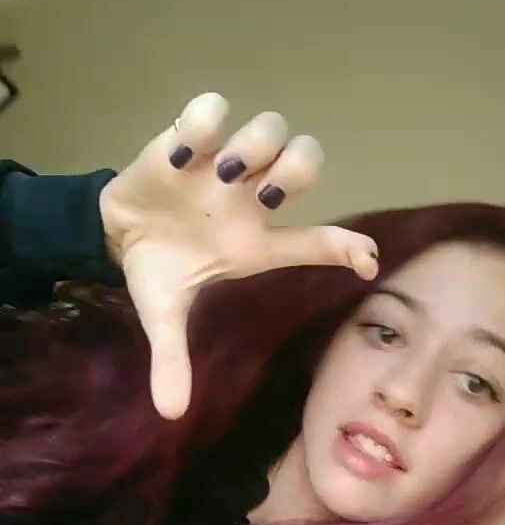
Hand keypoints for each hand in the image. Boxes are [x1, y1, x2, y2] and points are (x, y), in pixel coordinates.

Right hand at [99, 93, 378, 418]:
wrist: (115, 234)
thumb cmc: (158, 269)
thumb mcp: (164, 316)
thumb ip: (173, 360)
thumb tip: (169, 416)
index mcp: (256, 241)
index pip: (316, 240)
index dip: (345, 246)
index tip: (369, 261)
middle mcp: (250, 197)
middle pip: (306, 162)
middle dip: (294, 174)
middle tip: (261, 197)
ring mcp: (223, 163)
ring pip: (271, 128)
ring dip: (254, 148)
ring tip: (219, 173)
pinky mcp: (189, 135)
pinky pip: (213, 107)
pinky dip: (205, 123)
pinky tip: (185, 155)